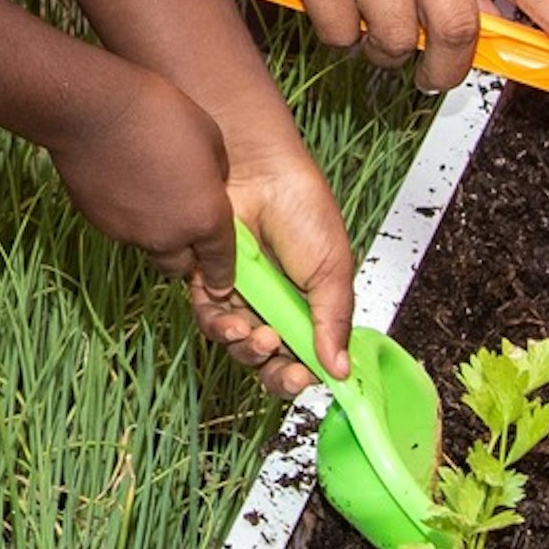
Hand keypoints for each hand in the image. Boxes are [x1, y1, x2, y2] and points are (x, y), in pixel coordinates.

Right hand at [43, 73, 238, 305]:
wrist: (94, 110)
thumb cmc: (160, 114)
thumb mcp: (209, 137)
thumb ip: (216, 174)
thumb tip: (208, 187)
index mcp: (204, 217)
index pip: (220, 262)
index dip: (222, 275)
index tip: (221, 286)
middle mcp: (169, 235)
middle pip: (180, 267)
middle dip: (186, 256)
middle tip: (185, 230)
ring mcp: (131, 232)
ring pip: (149, 247)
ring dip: (155, 233)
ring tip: (151, 195)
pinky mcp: (100, 223)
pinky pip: (121, 229)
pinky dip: (128, 216)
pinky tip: (125, 184)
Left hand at [192, 121, 357, 398]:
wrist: (260, 171)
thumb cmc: (303, 209)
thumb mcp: (332, 269)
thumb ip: (334, 320)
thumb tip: (341, 371)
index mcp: (306, 307)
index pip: (302, 357)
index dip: (301, 375)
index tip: (306, 377)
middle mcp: (271, 306)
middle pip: (265, 360)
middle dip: (271, 369)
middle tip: (280, 359)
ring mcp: (239, 295)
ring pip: (234, 344)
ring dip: (245, 348)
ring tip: (255, 332)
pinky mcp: (208, 281)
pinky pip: (207, 315)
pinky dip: (218, 323)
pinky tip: (232, 312)